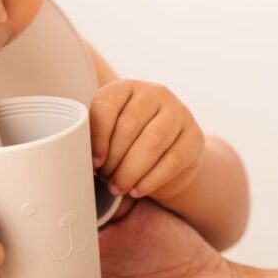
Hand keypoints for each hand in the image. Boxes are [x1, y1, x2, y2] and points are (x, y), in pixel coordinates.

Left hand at [90, 79, 205, 200]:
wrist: (168, 156)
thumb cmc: (129, 144)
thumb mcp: (110, 133)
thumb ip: (96, 138)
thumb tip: (83, 159)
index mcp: (128, 87)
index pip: (107, 106)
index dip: (97, 138)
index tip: (93, 161)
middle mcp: (155, 93)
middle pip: (129, 127)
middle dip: (114, 159)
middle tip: (105, 178)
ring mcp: (178, 113)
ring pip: (152, 143)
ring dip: (130, 171)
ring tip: (118, 187)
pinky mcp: (194, 137)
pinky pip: (172, 160)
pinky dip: (151, 180)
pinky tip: (138, 189)